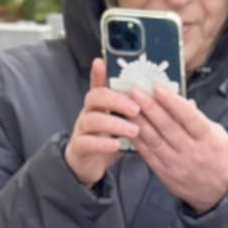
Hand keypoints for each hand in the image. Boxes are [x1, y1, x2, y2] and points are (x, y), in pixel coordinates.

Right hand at [64, 58, 140, 188]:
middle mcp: (87, 113)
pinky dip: (102, 143)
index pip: (98, 84)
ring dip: (114, 123)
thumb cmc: (105, 139)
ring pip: (92, 120)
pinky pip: (87, 143)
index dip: (98, 73)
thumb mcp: (117, 120)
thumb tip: (147, 92)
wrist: (88, 165)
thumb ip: (128, 107)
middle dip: (116, 100)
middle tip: (136, 108)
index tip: (101, 62)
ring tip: (134, 130)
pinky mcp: (79, 148)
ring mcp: (81, 130)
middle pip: (95, 98)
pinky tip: (116, 145)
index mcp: (98, 105)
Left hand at [131, 84, 227, 212]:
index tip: (158, 88)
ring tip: (128, 106)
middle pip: (168, 127)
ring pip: (154, 140)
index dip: (172, 102)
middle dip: (150, 107)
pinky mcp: (164, 173)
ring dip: (139, 121)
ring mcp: (177, 164)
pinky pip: (147, 154)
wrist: (218, 191)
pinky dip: (137, 139)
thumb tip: (182, 100)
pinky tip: (128, 127)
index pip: (189, 117)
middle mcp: (192, 152)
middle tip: (135, 91)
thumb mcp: (218, 134)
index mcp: (209, 139)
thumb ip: (199, 118)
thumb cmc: (219, 159)